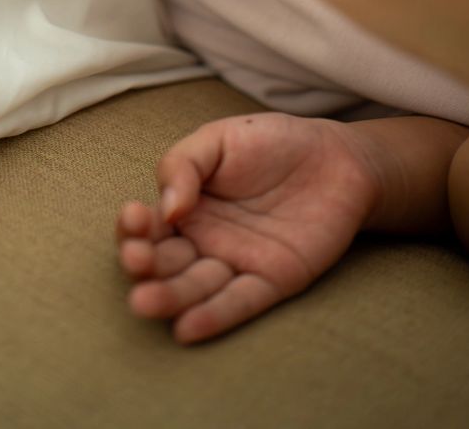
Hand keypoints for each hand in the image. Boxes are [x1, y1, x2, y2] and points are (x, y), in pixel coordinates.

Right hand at [116, 112, 377, 342]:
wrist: (335, 157)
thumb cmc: (270, 142)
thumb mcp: (219, 139)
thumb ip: (184, 164)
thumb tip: (167, 209)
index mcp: (185, 206)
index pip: (148, 225)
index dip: (133, 226)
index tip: (133, 217)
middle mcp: (204, 239)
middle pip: (165, 260)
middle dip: (144, 264)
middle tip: (136, 260)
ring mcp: (237, 262)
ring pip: (196, 286)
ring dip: (169, 298)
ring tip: (145, 303)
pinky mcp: (273, 281)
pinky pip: (240, 302)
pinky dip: (214, 316)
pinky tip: (187, 329)